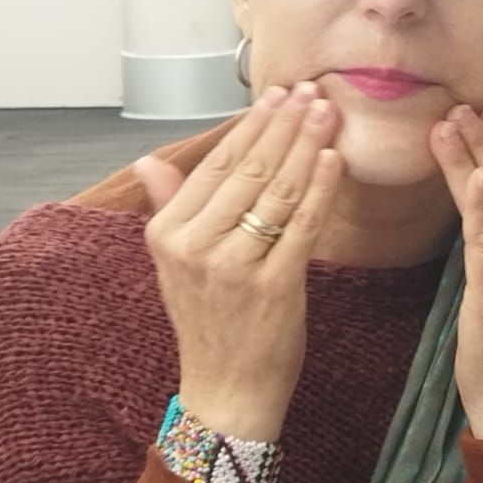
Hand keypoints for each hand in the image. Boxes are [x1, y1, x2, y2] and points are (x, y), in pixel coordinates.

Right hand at [133, 83, 343, 441]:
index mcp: (168, 234)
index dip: (250, 127)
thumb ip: (167, 209)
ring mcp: (235, 266)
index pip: (216, 166)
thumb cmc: (208, 323)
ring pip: (278, 191)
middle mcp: (196, 246)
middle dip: (284, 125)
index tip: (277, 96)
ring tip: (328, 113)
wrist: (225, 390)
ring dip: (306, 146)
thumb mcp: (173, 266)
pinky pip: (303, 226)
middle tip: (311, 92)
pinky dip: (320, 189)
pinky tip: (334, 159)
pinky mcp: (275, 285)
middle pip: (250, 171)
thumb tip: (148, 162)